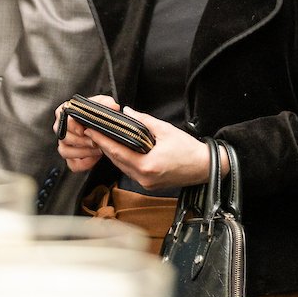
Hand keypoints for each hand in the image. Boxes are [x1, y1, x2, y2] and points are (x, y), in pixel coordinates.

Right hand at [53, 94, 115, 172]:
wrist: (103, 129)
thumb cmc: (98, 115)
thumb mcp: (104, 105)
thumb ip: (107, 103)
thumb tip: (112, 106)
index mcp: (67, 113)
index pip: (62, 118)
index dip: (72, 125)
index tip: (82, 130)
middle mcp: (62, 129)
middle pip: (64, 137)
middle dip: (81, 141)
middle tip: (94, 141)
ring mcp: (65, 144)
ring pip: (65, 151)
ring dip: (83, 152)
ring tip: (97, 149)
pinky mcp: (70, 158)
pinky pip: (73, 164)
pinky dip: (85, 163)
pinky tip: (94, 158)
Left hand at [86, 107, 211, 190]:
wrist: (205, 167)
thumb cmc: (188, 150)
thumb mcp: (165, 130)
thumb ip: (144, 121)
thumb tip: (127, 111)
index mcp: (147, 166)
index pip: (117, 152)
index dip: (102, 141)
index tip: (91, 131)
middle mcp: (144, 178)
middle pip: (117, 162)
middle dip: (104, 147)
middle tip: (93, 134)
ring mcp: (147, 184)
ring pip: (123, 168)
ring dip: (113, 155)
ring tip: (103, 141)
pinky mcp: (150, 185)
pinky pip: (131, 172)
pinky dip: (124, 161)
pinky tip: (120, 151)